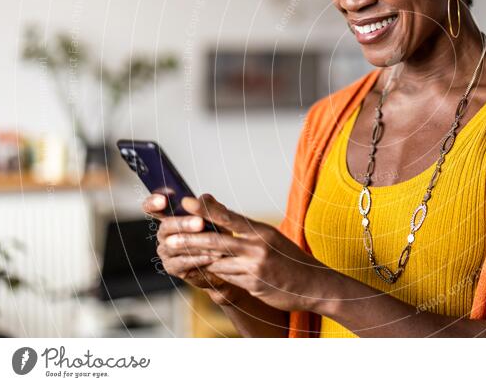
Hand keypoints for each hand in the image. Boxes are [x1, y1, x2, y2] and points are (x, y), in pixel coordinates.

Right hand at [142, 193, 246, 305]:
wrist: (223, 259)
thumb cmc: (216, 233)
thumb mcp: (215, 216)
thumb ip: (209, 206)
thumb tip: (203, 198)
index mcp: (170, 216)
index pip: (152, 207)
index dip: (153, 202)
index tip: (163, 200)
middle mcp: (164, 233)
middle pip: (166, 226)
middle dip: (184, 223)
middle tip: (201, 223)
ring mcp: (166, 251)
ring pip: (175, 245)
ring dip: (196, 242)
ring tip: (215, 241)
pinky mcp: (172, 267)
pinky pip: (183, 262)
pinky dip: (199, 258)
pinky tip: (212, 256)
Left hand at [161, 193, 332, 312]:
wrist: (313, 284)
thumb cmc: (290, 259)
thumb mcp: (271, 238)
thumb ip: (246, 229)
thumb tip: (220, 214)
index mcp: (261, 231)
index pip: (229, 216)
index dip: (207, 209)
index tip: (187, 201)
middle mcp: (258, 246)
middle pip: (217, 240)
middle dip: (191, 240)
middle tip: (171, 239)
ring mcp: (255, 266)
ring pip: (218, 261)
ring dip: (203, 260)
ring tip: (183, 257)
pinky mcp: (253, 284)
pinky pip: (227, 277)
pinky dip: (218, 274)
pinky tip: (212, 273)